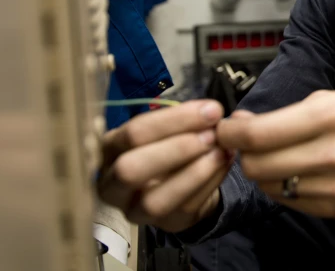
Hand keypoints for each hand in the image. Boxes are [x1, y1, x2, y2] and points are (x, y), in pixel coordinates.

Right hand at [97, 100, 232, 232]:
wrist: (185, 179)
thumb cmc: (170, 145)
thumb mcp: (169, 128)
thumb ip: (182, 120)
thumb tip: (210, 112)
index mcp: (109, 149)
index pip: (133, 133)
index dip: (173, 120)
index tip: (210, 110)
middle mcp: (111, 184)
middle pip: (130, 169)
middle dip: (176, 149)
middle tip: (213, 134)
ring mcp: (134, 211)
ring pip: (155, 200)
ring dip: (194, 173)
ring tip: (222, 151)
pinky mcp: (164, 224)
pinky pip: (185, 208)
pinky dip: (210, 183)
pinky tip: (224, 163)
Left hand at [217, 90, 334, 218]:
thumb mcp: (332, 99)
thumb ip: (285, 113)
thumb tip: (240, 124)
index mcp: (331, 115)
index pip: (260, 134)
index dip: (231, 133)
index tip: (224, 128)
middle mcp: (333, 152)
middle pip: (257, 163)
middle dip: (241, 152)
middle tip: (244, 141)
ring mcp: (333, 185)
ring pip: (267, 184)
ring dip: (259, 169)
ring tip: (269, 154)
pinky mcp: (332, 207)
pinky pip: (284, 199)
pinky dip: (278, 184)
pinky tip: (289, 169)